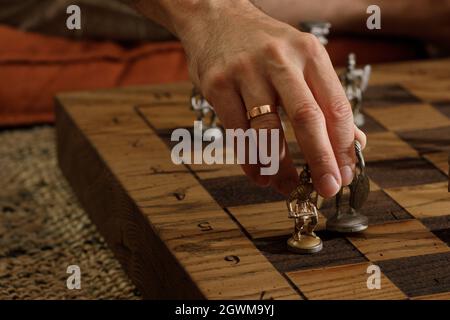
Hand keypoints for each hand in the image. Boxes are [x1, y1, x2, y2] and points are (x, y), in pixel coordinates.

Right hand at [175, 1, 365, 196]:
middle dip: (320, 159)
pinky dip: (250, 160)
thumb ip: (326, 99)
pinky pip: (238, 132)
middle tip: (326, 187)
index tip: (345, 172)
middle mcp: (280, 60)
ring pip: (268, 130)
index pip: (335, 106)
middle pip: (307, 117)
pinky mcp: (218, 85)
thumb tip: (352, 142)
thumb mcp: (301, 59)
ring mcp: (246, 72)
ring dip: (280, 167)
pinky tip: (259, 174)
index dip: (343, 145)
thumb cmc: (263, 44)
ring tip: (287, 187)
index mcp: (309, 53)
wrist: (216, 18)